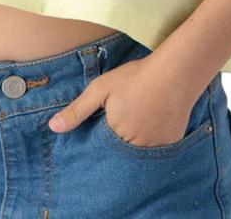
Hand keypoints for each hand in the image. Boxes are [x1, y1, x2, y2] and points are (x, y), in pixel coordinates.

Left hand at [47, 54, 199, 147]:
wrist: (176, 73)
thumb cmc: (135, 78)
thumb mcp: (101, 89)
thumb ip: (77, 110)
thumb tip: (53, 127)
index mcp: (114, 136)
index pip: (98, 151)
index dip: (96, 142)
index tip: (99, 129)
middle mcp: (134, 149)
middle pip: (117, 156)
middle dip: (114, 146)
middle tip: (120, 123)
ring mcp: (154, 151)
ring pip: (136, 157)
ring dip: (132, 147)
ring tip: (135, 124)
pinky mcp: (170, 147)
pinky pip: (154, 153)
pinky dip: (150, 144)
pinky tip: (151, 125)